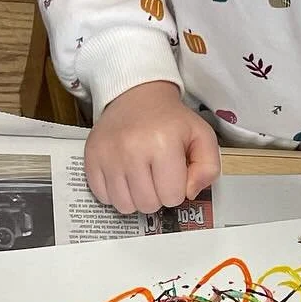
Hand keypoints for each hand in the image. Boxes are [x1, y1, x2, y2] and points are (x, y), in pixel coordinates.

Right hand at [85, 81, 219, 215]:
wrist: (136, 95)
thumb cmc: (170, 120)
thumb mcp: (201, 136)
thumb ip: (208, 167)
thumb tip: (190, 192)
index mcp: (163, 143)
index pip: (172, 197)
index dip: (175, 189)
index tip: (172, 172)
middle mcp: (132, 149)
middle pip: (147, 205)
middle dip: (156, 196)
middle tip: (156, 174)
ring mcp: (108, 155)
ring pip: (124, 206)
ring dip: (135, 197)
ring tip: (140, 176)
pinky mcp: (92, 158)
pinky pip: (103, 197)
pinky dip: (115, 192)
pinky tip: (123, 175)